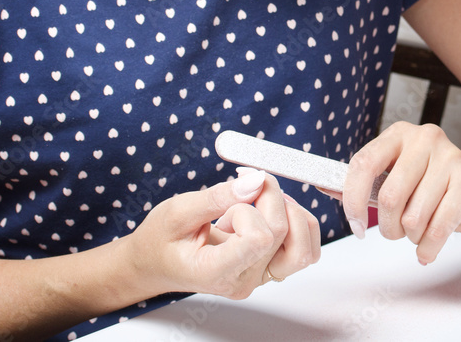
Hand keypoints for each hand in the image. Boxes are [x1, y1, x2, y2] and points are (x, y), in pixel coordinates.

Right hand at [127, 170, 320, 299]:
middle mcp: (245, 280)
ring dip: (290, 211)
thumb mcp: (178, 211)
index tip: (235, 190)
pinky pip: (304, 248)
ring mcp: (260, 278)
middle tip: (245, 182)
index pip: (259, 239)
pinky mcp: (270, 269)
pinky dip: (296, 222)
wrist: (156, 264)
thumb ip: (218, 197)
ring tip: (259, 200)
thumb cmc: (161, 240)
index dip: (251, 207)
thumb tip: (256, 180)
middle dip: (269, 196)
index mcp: (216, 272)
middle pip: (282, 232)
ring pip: (304, 246)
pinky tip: (269, 210)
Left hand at [342, 122, 460, 264]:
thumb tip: (325, 186)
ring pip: (413, 217)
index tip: (353, 223)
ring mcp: (451, 158)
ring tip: (421, 231)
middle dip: (388, 226)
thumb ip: (365, 183)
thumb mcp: (399, 178)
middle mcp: (425, 139)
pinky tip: (429, 247)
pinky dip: (428, 248)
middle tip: (398, 230)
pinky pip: (437, 228)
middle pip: (388, 197)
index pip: (363, 164)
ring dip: (413, 237)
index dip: (352, 199)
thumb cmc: (439, 187)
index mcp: (401, 134)